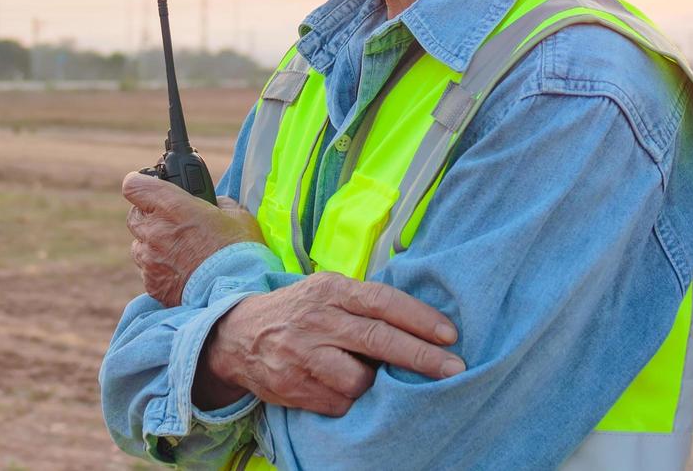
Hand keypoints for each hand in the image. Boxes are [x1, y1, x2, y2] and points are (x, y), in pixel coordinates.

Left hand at [122, 172, 263, 305]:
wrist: (237, 294)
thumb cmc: (239, 252)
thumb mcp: (235, 215)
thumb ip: (216, 203)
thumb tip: (212, 203)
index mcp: (171, 206)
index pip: (134, 186)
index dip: (140, 184)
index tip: (149, 188)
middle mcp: (154, 231)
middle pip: (134, 215)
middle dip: (149, 216)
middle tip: (171, 221)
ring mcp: (150, 260)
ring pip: (139, 245)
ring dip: (152, 244)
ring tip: (179, 251)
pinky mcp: (152, 285)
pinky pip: (148, 271)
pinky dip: (159, 270)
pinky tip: (182, 273)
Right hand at [195, 271, 463, 415]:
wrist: (238, 335)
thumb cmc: (299, 311)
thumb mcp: (327, 291)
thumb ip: (364, 302)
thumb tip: (423, 322)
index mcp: (331, 290)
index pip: (382, 301)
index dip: (419, 318)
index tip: (450, 335)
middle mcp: (317, 319)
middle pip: (378, 339)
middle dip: (421, 357)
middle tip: (454, 369)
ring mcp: (303, 354)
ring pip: (360, 379)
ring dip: (374, 384)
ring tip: (369, 376)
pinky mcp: (293, 386)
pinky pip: (339, 402)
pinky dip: (349, 399)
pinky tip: (341, 386)